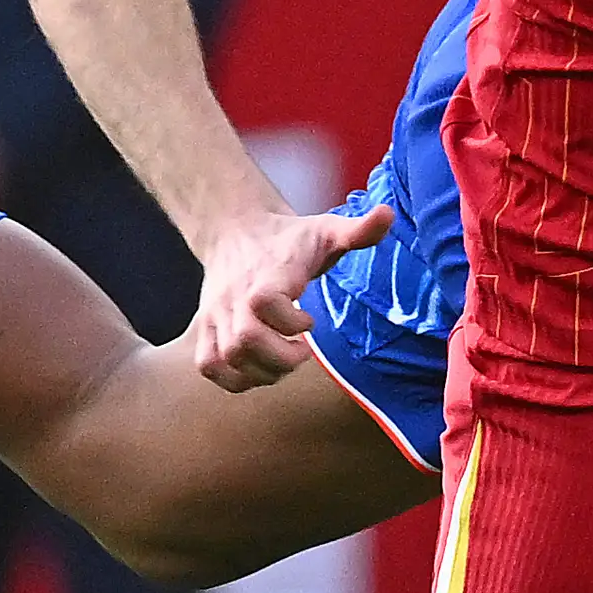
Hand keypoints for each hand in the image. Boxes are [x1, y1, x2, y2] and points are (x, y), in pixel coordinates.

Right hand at [186, 196, 392, 387]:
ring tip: (283, 360)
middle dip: (281, 358)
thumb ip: (359, 229)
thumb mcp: (327, 230)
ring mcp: (216, 314)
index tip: (310, 320)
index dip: (292, 321)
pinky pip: (208, 366)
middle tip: (302, 351)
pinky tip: (259, 369)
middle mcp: (234, 296)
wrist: (237, 228)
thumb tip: (389, 214)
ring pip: (226, 359)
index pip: (264, 302)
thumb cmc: (290, 238)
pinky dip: (234, 378)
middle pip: (244, 341)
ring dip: (262, 372)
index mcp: (266, 274)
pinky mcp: (204, 327)